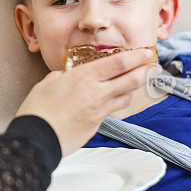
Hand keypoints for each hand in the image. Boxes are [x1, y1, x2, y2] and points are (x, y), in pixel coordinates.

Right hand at [16, 49, 152, 155]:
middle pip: (131, 80)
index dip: (136, 57)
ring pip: (125, 98)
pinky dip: (112, 105)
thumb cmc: (37, 111)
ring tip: (130, 85)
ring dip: (130, 90)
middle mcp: (96, 93)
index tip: (145, 53)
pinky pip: (110, 112)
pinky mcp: (96, 126)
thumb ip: (60, 77)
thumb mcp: (47, 84)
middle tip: (153, 68)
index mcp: (83, 77)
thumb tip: (64, 76)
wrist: (36, 138)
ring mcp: (98, 111)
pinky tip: (107, 103)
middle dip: (145, 72)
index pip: (118, 63)